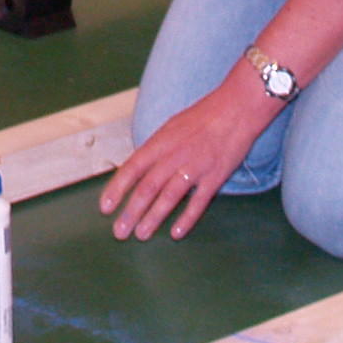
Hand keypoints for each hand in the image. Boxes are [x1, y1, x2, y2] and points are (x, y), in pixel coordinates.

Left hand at [98, 79, 273, 241]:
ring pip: (169, 197)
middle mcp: (174, 155)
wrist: (237, 107)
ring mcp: (195, 166)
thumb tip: (140, 167)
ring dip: (153, 218)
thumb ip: (157, 148)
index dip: (117, 189)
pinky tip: (177, 233)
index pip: (132, 167)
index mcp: (161, 141)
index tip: (105, 207)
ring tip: (141, 235)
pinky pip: (199, 201)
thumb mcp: (173, 125)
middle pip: (148, 187)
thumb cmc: (204, 115)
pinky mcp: (216, 176)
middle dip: (131, 211)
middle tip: (119, 232)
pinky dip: (187, 218)